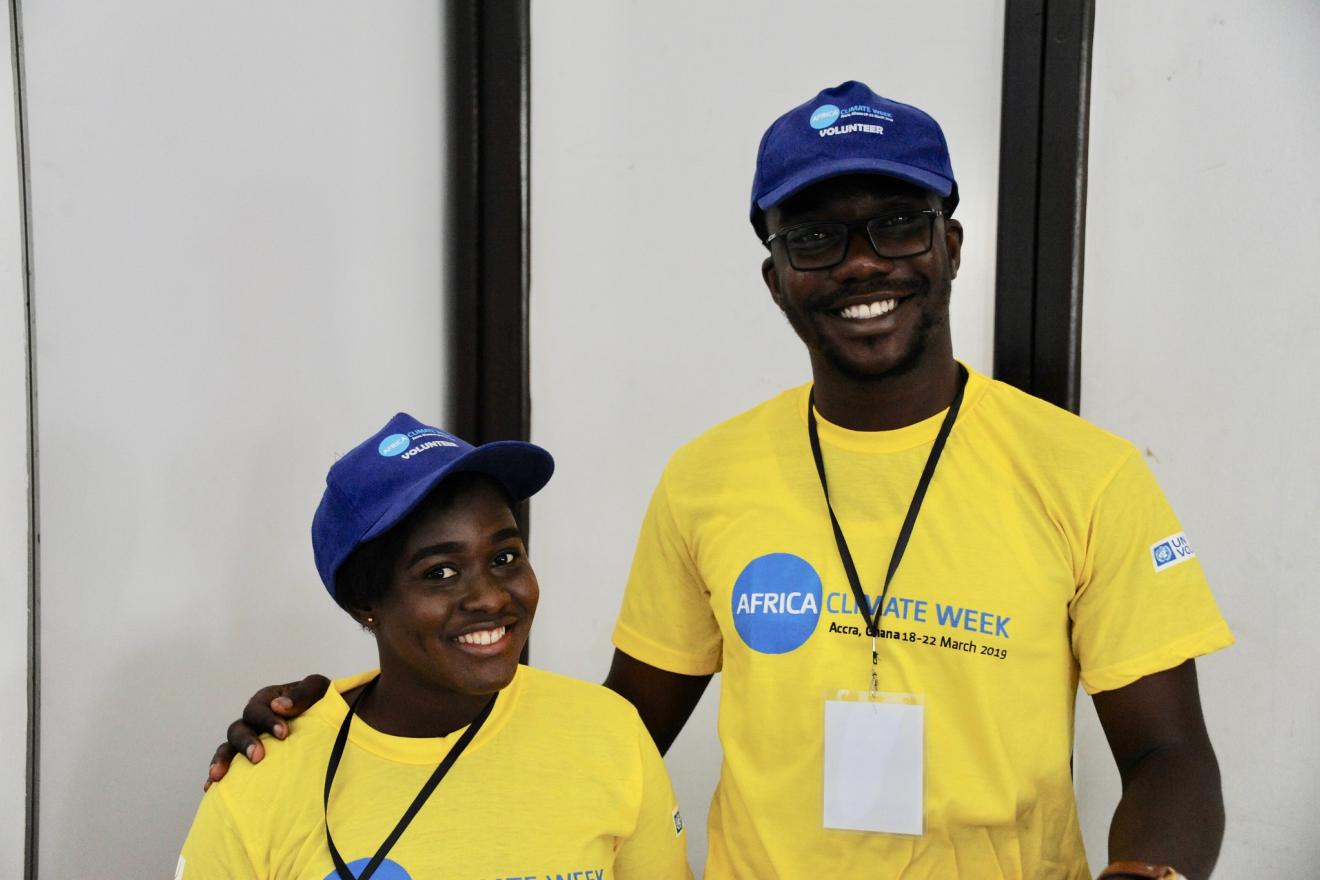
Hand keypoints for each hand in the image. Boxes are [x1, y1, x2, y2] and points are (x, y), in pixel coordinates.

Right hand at [204, 674, 330, 789]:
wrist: (328, 720)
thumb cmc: (321, 701)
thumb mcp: (317, 689)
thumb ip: (302, 694)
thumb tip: (280, 706)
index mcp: (266, 701)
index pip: (258, 709)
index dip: (267, 720)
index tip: (283, 734)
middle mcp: (253, 721)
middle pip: (238, 729)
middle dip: (246, 743)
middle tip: (258, 756)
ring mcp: (249, 740)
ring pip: (228, 748)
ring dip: (223, 760)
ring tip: (219, 776)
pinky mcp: (248, 760)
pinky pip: (229, 768)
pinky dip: (218, 776)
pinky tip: (211, 789)